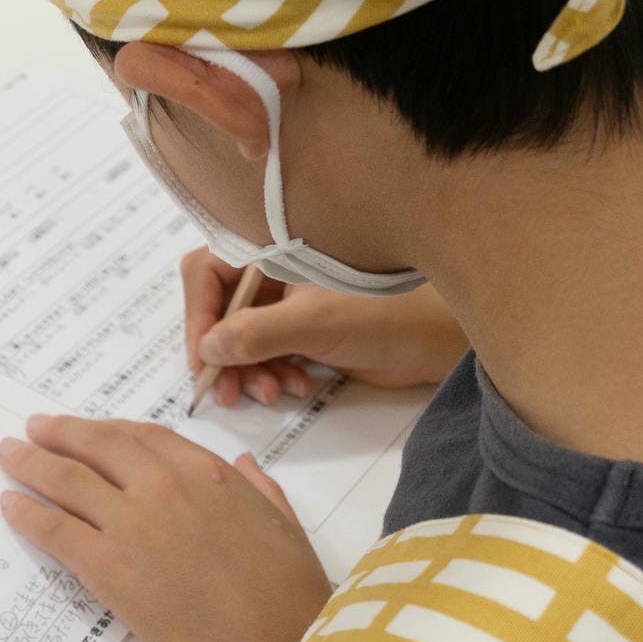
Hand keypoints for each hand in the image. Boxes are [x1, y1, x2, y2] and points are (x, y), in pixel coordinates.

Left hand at [0, 415, 331, 641]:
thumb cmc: (287, 600)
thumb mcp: (287, 529)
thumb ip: (262, 490)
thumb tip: (245, 464)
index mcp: (210, 475)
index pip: (147, 438)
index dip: (113, 430)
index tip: (94, 429)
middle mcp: (163, 486)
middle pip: (99, 445)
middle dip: (62, 433)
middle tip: (35, 428)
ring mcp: (129, 522)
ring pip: (67, 479)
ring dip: (31, 462)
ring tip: (9, 454)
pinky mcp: (103, 563)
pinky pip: (54, 528)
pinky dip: (27, 512)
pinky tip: (10, 505)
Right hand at [182, 248, 469, 406]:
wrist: (443, 337)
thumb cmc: (385, 312)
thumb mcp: (312, 322)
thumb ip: (253, 334)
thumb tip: (206, 350)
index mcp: (273, 247)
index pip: (208, 272)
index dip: (198, 315)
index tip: (202, 360)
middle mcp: (275, 270)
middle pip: (222, 310)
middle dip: (224, 354)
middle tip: (228, 393)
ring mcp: (291, 301)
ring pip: (244, 337)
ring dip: (250, 370)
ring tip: (272, 394)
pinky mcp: (307, 330)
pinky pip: (270, 353)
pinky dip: (274, 372)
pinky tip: (296, 388)